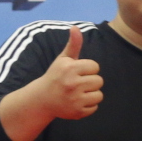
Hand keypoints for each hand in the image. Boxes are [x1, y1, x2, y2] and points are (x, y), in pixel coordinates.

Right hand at [0, 24, 102, 140]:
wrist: (42, 99)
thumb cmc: (56, 76)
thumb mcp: (63, 59)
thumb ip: (73, 44)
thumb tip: (75, 27)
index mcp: (70, 68)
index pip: (95, 67)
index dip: (88, 69)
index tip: (77, 72)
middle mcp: (72, 83)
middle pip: (99, 81)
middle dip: (90, 82)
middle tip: (77, 84)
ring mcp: (75, 99)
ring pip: (99, 95)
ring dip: (91, 94)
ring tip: (78, 93)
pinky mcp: (77, 112)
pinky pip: (95, 108)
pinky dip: (88, 106)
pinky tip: (76, 102)